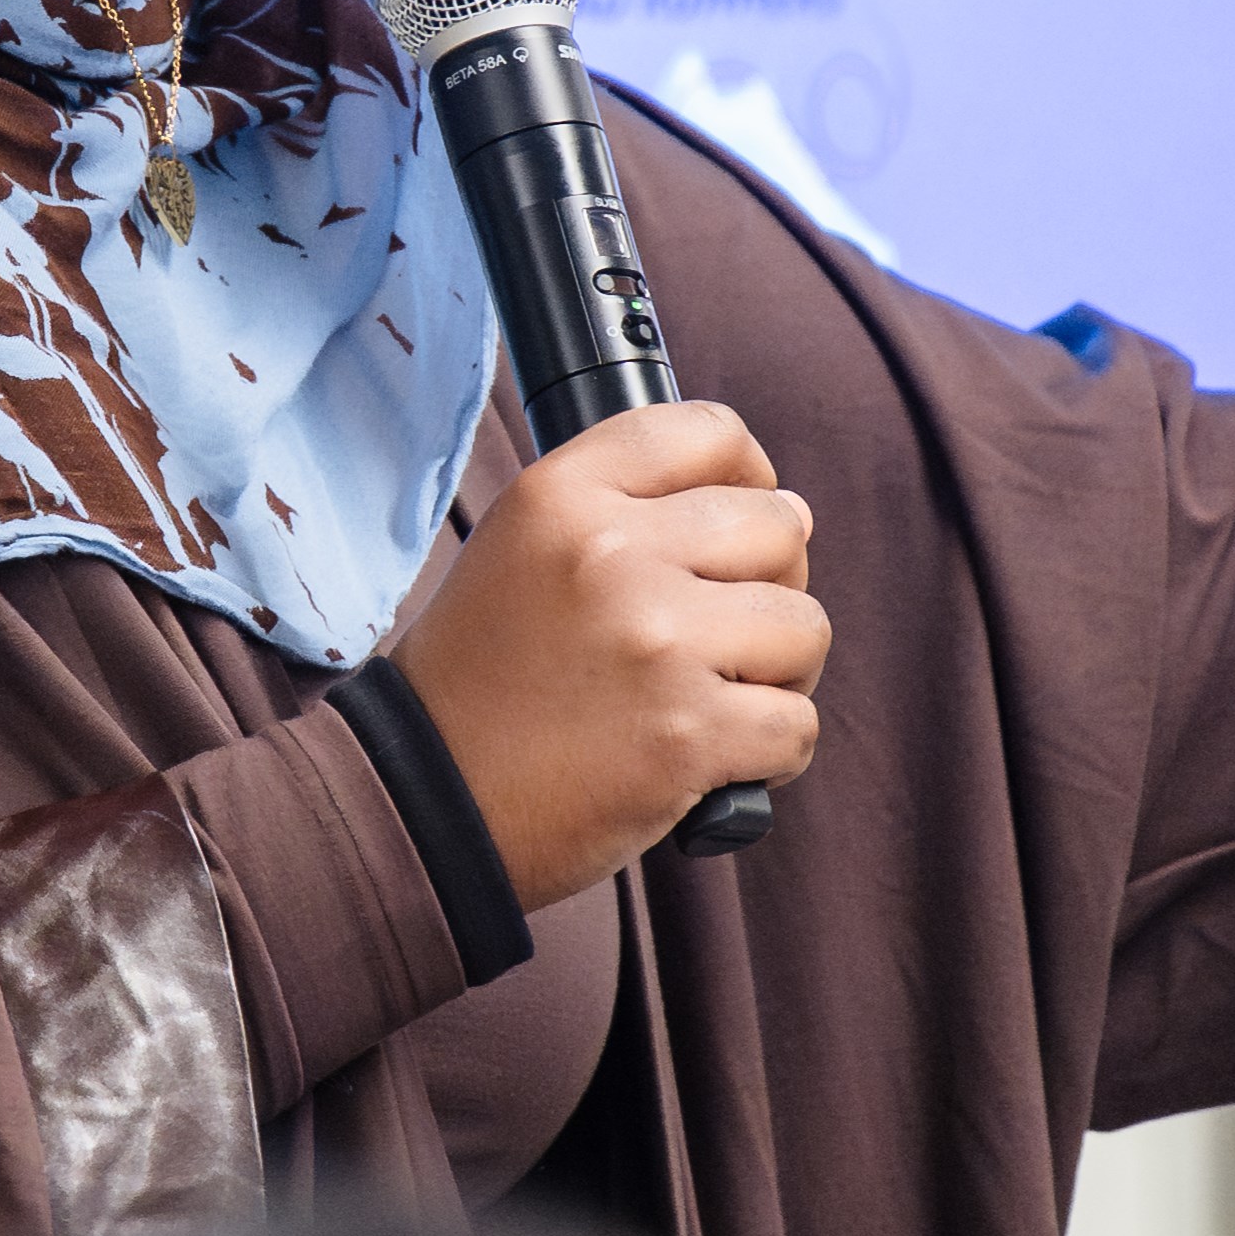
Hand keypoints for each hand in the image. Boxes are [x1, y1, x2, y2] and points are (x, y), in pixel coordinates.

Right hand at [392, 403, 829, 909]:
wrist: (429, 801)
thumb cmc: (482, 681)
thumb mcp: (520, 548)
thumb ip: (630, 510)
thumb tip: (792, 507)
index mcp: (563, 496)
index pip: (710, 433)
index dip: (751, 474)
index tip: (742, 528)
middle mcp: (611, 555)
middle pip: (778, 529)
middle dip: (772, 586)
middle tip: (723, 637)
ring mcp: (655, 643)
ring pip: (804, 627)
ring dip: (781, 674)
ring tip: (720, 699)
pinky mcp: (687, 735)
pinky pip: (797, 725)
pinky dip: (772, 755)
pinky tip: (716, 762)